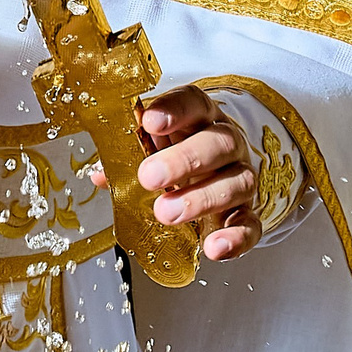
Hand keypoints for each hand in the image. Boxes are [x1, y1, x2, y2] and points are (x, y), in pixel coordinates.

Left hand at [93, 86, 259, 261]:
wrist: (217, 170)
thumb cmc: (178, 153)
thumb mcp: (153, 147)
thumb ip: (129, 156)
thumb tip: (100, 174)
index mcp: (200, 118)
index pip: (193, 103)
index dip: (174, 109)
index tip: (150, 121)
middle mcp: (226, 144)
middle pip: (217, 143)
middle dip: (183, 160)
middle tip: (149, 176)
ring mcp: (240, 177)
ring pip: (236, 182)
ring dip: (201, 199)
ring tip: (167, 212)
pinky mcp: (247, 212)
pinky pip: (250, 225)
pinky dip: (235, 238)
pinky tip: (214, 247)